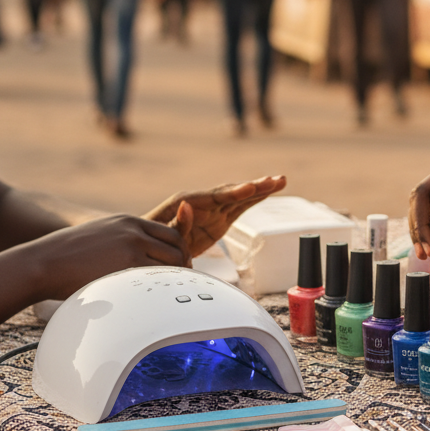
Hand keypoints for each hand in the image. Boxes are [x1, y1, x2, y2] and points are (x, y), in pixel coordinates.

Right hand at [29, 214, 189, 300]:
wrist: (43, 262)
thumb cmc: (65, 257)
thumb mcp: (99, 236)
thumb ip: (121, 242)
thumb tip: (135, 261)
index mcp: (128, 221)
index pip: (169, 233)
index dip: (178, 252)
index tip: (177, 268)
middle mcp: (134, 230)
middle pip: (177, 247)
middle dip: (182, 267)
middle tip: (177, 286)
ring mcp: (132, 245)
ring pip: (172, 264)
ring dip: (174, 280)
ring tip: (168, 296)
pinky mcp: (127, 264)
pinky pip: (157, 277)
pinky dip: (163, 289)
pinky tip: (157, 302)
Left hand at [144, 175, 286, 258]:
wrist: (149, 249)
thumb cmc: (150, 240)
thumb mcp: (161, 234)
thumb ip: (176, 223)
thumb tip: (187, 206)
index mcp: (187, 201)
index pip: (215, 196)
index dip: (235, 192)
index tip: (251, 187)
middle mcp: (203, 202)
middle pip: (232, 192)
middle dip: (254, 187)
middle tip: (274, 180)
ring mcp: (212, 210)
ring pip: (240, 197)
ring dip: (260, 190)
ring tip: (280, 181)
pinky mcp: (219, 220)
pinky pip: (240, 207)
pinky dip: (255, 199)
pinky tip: (270, 191)